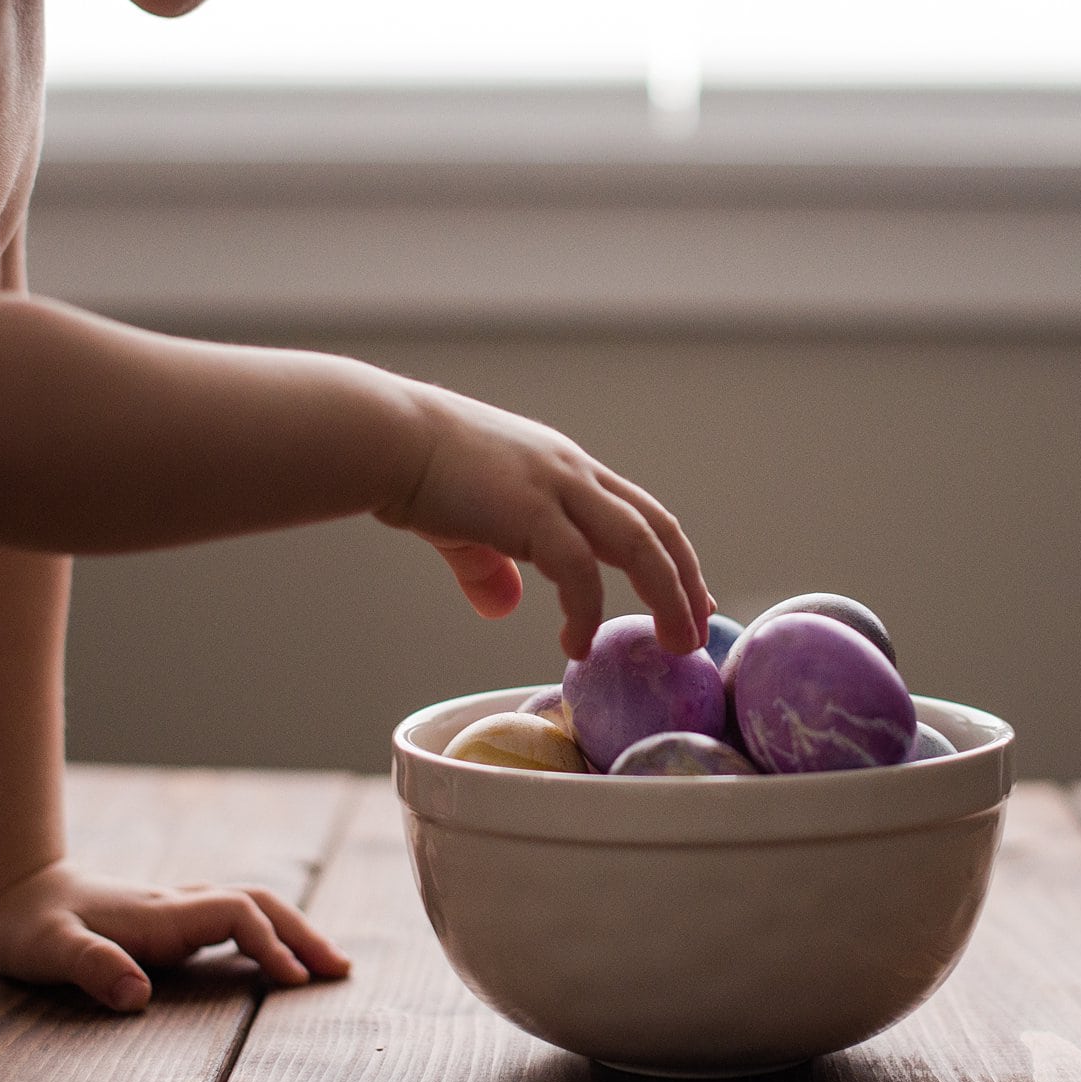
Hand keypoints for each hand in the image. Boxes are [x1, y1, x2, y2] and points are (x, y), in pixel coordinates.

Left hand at [0, 860, 348, 1011]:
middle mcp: (179, 906)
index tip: (293, 979)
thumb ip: (91, 967)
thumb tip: (137, 995)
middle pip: (260, 903)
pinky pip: (239, 918)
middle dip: (303, 933)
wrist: (21, 891)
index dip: (270, 943)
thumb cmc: (32, 926)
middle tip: (341, 970)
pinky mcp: (177, 919)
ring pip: (255, 906)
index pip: (236, 914)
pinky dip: (272, 933)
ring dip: (295, 930)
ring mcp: (181, 909)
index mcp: (160, 914)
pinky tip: (283, 956)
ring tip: (329, 964)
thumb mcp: (48, 950)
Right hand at [377, 382, 712, 658]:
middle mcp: (573, 473)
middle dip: (686, 582)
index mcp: (564, 471)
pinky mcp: (530, 509)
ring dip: (668, 596)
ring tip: (675, 644)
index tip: (690, 600)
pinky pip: (579, 569)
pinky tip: (576, 645)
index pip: (640, 513)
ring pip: (641, 544)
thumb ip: (488, 565)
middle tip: (697, 633)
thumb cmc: (415, 471)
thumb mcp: (463, 524)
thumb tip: (503, 606)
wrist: (383, 437)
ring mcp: (556, 486)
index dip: (672, 558)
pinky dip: (587, 610)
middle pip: (657, 528)